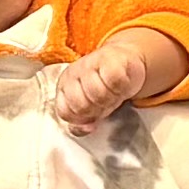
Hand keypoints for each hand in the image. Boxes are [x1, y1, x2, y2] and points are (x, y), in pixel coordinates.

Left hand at [47, 25, 182, 129]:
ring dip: (111, 99)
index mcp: (64, 86)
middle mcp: (73, 73)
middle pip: (82, 106)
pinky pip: (115, 81)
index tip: (92, 113)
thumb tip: (85, 129)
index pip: (65, 112)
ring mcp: (90, 64)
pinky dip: (121, 88)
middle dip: (97, 109)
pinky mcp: (111, 59)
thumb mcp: (91, 107)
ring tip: (114, 93)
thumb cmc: (105, 85)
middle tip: (105, 101)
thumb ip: (83, 121)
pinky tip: (122, 84)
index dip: (81, 118)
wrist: (125, 59)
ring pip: (98, 95)